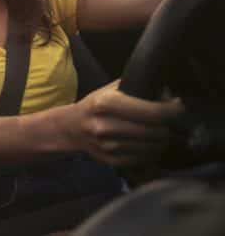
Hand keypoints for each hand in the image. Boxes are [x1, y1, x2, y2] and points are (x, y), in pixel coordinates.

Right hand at [68, 85, 183, 166]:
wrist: (71, 127)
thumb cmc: (96, 105)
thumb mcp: (110, 90)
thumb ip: (136, 88)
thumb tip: (167, 94)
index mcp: (105, 103)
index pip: (151, 111)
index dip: (171, 110)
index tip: (178, 107)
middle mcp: (105, 126)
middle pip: (155, 131)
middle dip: (168, 126)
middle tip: (170, 121)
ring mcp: (108, 146)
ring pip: (152, 147)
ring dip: (162, 140)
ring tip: (161, 132)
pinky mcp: (111, 160)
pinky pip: (144, 159)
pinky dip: (152, 152)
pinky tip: (150, 143)